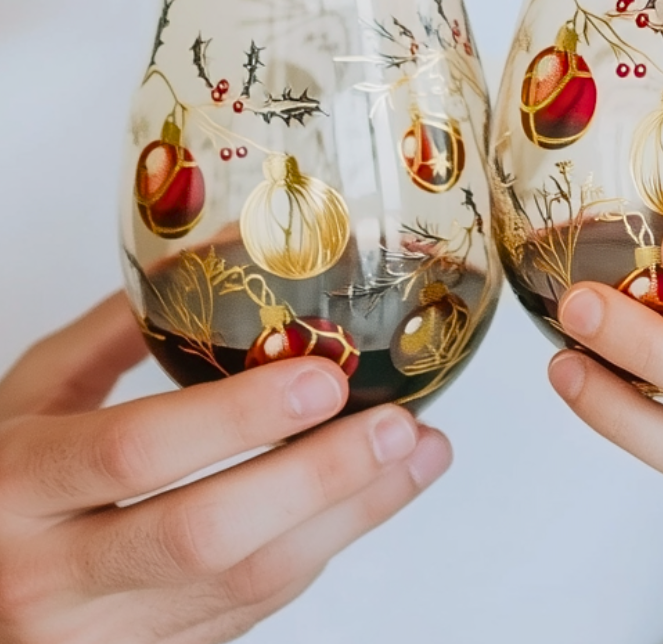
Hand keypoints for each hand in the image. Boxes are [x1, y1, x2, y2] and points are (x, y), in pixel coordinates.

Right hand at [0, 292, 450, 643]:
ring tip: (418, 457)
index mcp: (17, 488)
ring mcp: (97, 640)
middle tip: (398, 424)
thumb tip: (208, 262)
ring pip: (247, 587)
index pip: (136, 451)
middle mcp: (50, 579)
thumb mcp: (30, 398)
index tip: (322, 376)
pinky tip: (365, 501)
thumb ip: (110, 336)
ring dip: (349, 518)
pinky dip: (317, 550)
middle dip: (321, 477)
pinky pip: (248, 613)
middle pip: (207, 535)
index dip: (237, 416)